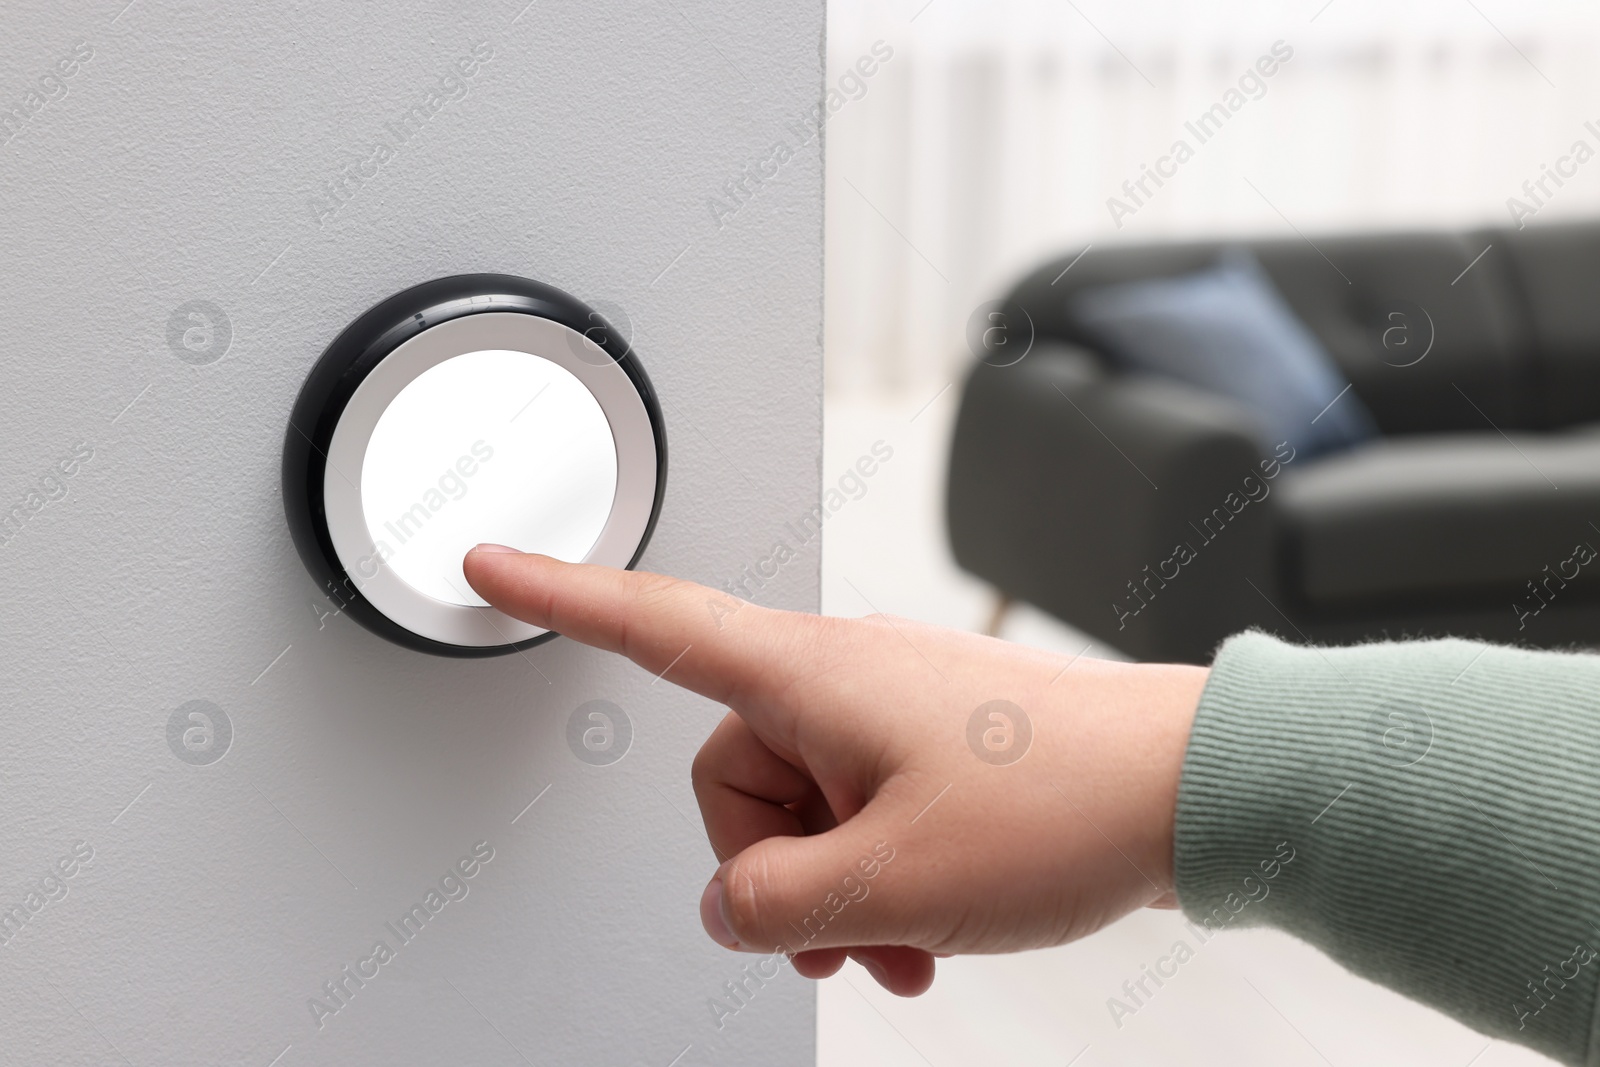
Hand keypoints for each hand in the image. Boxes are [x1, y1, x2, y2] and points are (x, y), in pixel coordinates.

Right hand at [463, 548, 1207, 996]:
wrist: (1191, 787)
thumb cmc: (1064, 801)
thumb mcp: (888, 882)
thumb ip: (772, 907)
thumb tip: (729, 909)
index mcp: (809, 675)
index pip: (652, 621)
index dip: (558, 597)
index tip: (488, 565)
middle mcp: (841, 676)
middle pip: (731, 774)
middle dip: (774, 871)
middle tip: (843, 931)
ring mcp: (889, 708)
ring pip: (801, 807)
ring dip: (833, 889)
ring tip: (899, 945)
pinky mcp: (932, 742)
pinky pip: (859, 810)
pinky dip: (874, 875)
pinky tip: (922, 931)